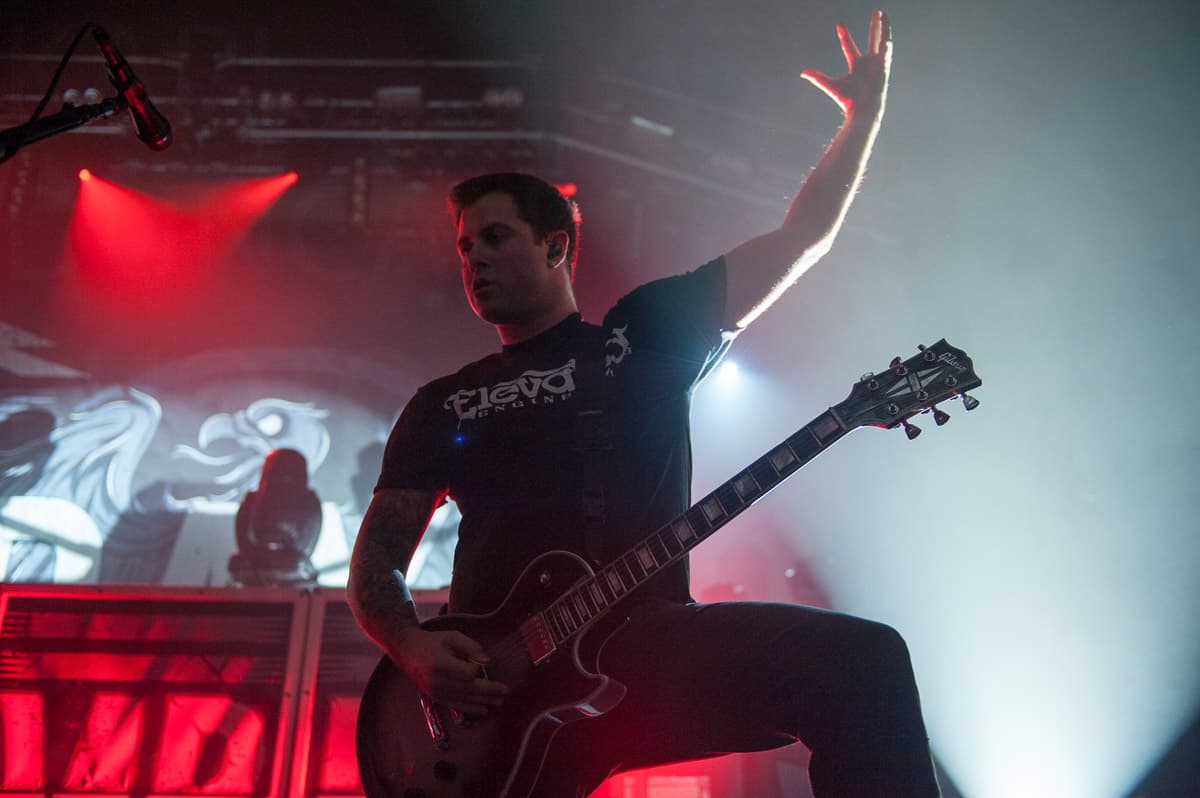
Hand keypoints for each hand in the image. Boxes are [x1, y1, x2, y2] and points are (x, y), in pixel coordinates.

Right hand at [390, 627, 508, 716]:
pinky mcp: (435, 698)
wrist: (407, 652)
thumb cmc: (432, 642)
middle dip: (488, 691)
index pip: (467, 673)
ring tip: (499, 701)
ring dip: (483, 701)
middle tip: (505, 690)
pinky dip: (470, 708)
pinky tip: (483, 710)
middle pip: (468, 689)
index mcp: (440, 664)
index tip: (483, 663)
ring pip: (463, 699)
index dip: (478, 670)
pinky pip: (455, 705)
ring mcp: (435, 692)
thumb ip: (471, 646)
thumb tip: (487, 661)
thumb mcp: (452, 637)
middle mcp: (437, 682)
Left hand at [801, 10, 892, 118]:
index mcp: (856, 66)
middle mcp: (868, 63)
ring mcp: (877, 64)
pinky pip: (887, 51)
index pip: (849, 47)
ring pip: (882, 41)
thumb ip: (818, 77)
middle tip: (876, 12)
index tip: (839, 25)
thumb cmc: (848, 100)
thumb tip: (803, 73)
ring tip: (883, 14)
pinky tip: (887, 31)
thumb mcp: (830, 84)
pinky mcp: (884, 67)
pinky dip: (887, 42)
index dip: (844, 36)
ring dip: (884, 27)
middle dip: (874, 26)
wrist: (862, 110)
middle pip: (872, 40)